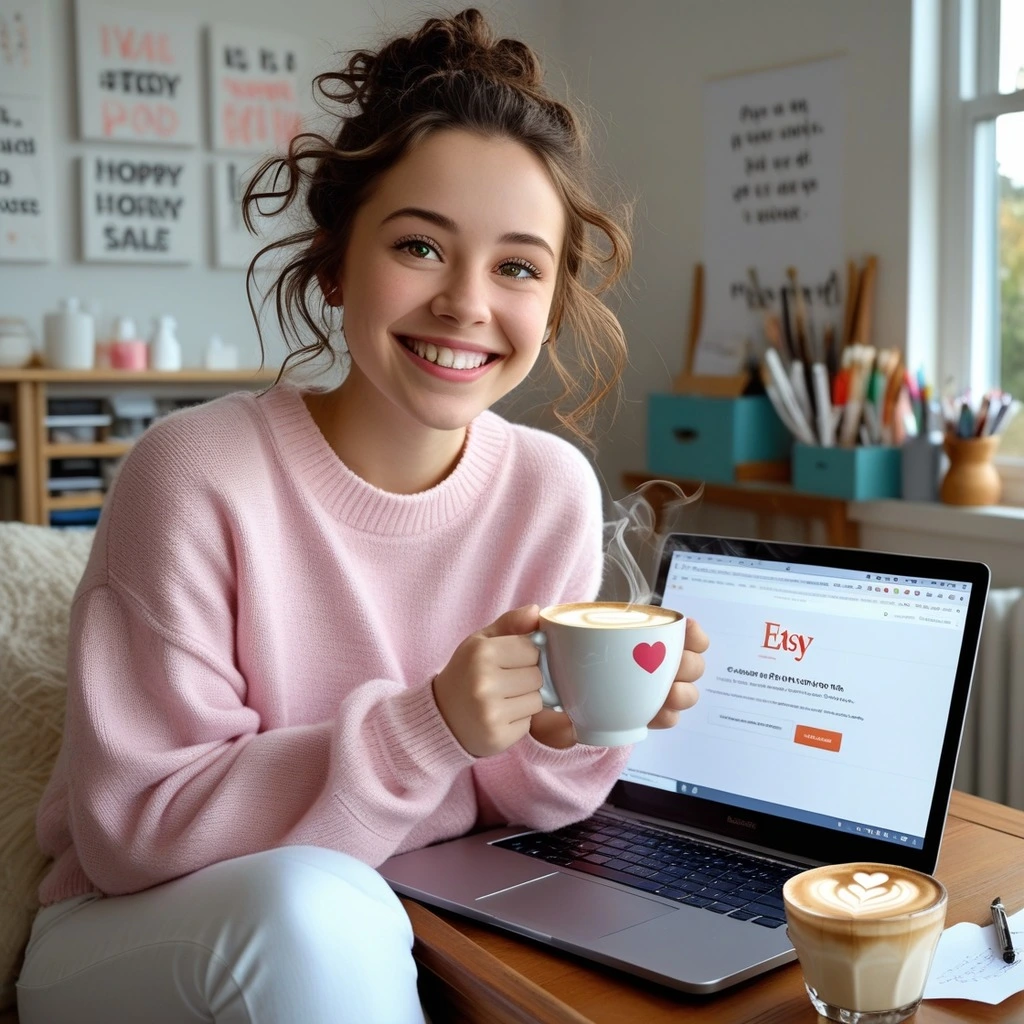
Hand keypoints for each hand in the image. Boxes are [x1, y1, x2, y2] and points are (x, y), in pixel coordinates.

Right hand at [433, 605, 544, 756]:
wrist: (440, 717)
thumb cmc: (466, 674)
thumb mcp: (481, 642)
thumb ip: (510, 623)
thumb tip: (537, 611)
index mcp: (481, 653)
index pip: (533, 649)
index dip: (526, 655)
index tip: (510, 661)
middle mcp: (484, 682)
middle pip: (538, 676)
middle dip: (527, 678)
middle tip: (505, 682)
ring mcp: (490, 712)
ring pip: (537, 700)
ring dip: (526, 700)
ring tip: (503, 700)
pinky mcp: (497, 737)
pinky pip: (529, 723)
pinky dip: (519, 720)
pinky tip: (501, 716)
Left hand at [532, 617, 710, 749]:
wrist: (513, 705)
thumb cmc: (524, 665)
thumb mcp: (516, 642)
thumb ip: (516, 625)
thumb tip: (533, 612)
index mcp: (619, 636)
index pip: (667, 629)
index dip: (687, 631)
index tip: (689, 631)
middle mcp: (636, 661)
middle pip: (681, 661)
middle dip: (689, 663)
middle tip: (679, 667)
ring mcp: (635, 691)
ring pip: (677, 690)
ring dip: (682, 691)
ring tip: (671, 694)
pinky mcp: (627, 717)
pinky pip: (658, 717)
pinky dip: (665, 716)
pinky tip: (662, 713)